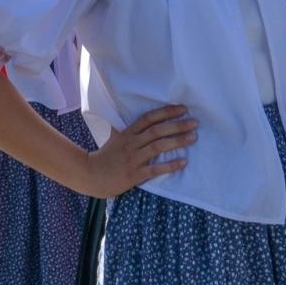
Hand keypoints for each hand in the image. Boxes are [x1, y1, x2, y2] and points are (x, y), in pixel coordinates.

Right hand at [82, 104, 197, 197]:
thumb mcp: (115, 138)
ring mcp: (133, 159)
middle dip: (177, 125)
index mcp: (128, 133)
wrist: (90, 175)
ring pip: (158, 147)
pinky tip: (183, 162)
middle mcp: (131, 143)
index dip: (166, 112)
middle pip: (157, 131)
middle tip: (195, 122)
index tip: (183, 109)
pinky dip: (169, 165)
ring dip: (177, 141)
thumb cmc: (105, 157)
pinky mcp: (134, 175)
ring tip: (193, 138)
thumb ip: (129, 129)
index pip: (149, 118)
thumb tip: (141, 119)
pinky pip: (154, 169)